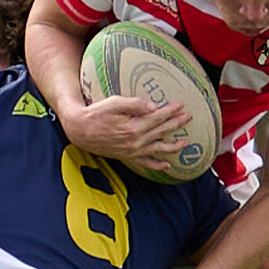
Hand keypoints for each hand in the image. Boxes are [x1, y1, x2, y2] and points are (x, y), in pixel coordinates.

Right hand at [60, 95, 191, 169]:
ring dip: (173, 146)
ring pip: (157, 149)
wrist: (79, 130)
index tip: (181, 105)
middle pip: (161, 132)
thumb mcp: (114, 103)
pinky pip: (145, 163)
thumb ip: (135, 104)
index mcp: (133, 127)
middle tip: (189, 117)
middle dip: (176, 124)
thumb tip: (153, 107)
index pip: (157, 117)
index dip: (170, 111)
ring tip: (185, 143)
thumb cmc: (95, 113)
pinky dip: (156, 165)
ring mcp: (131, 151)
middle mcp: (135, 142)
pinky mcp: (126, 156)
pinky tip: (166, 165)